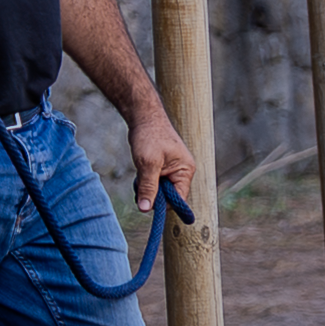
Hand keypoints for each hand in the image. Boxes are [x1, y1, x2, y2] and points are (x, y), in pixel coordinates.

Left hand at [125, 101, 197, 215]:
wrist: (143, 116)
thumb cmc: (149, 136)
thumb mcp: (148, 164)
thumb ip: (148, 187)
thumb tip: (145, 209)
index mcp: (186, 171)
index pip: (179, 199)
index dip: (164, 204)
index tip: (147, 203)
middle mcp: (182, 172)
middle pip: (168, 196)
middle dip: (153, 194)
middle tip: (140, 186)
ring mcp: (171, 170)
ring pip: (159, 190)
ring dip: (146, 188)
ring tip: (139, 175)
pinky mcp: (161, 168)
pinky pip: (154, 182)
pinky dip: (144, 182)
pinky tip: (138, 173)